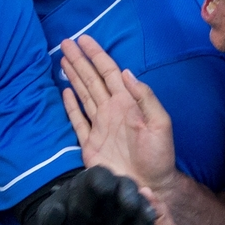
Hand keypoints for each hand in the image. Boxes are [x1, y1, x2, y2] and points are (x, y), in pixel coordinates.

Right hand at [61, 35, 177, 190]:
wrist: (149, 185)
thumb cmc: (159, 156)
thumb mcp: (160, 123)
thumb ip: (145, 97)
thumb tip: (126, 73)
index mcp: (127, 103)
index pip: (109, 72)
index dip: (96, 55)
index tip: (83, 39)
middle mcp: (111, 110)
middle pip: (92, 79)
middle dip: (80, 60)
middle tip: (65, 42)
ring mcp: (99, 125)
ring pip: (83, 94)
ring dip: (74, 76)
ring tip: (63, 59)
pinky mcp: (90, 143)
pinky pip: (78, 119)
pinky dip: (71, 105)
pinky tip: (66, 91)